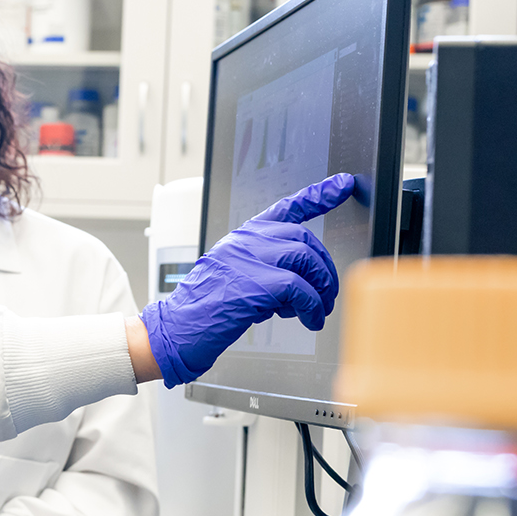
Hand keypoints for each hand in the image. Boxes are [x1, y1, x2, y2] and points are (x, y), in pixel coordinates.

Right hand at [140, 173, 355, 388]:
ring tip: (318, 310)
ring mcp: (248, 259)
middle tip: (326, 294)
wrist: (175, 331)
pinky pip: (301, 289)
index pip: (284, 208)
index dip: (317, 195)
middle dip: (323, 268)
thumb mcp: (233, 279)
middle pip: (303, 238)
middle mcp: (244, 242)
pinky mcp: (255, 284)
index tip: (341, 185)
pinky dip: (312, 307)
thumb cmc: (201, 311)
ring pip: (306, 259)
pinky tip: (310, 320)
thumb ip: (261, 270)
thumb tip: (298, 281)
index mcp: (240, 239)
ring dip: (321, 288)